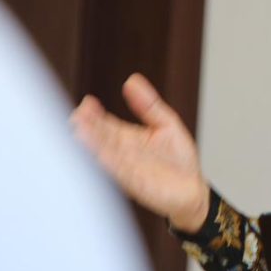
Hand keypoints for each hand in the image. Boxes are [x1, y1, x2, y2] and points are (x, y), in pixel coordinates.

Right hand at [71, 73, 209, 232]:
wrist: (193, 190)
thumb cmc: (178, 160)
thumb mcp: (166, 123)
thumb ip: (148, 104)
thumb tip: (132, 80)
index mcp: (128, 138)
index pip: (106, 124)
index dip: (95, 115)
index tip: (87, 103)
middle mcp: (123, 153)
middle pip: (101, 138)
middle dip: (88, 129)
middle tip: (77, 116)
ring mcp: (128, 169)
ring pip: (106, 155)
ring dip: (93, 145)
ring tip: (80, 132)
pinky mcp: (137, 183)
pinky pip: (121, 171)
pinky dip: (111, 163)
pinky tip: (100, 154)